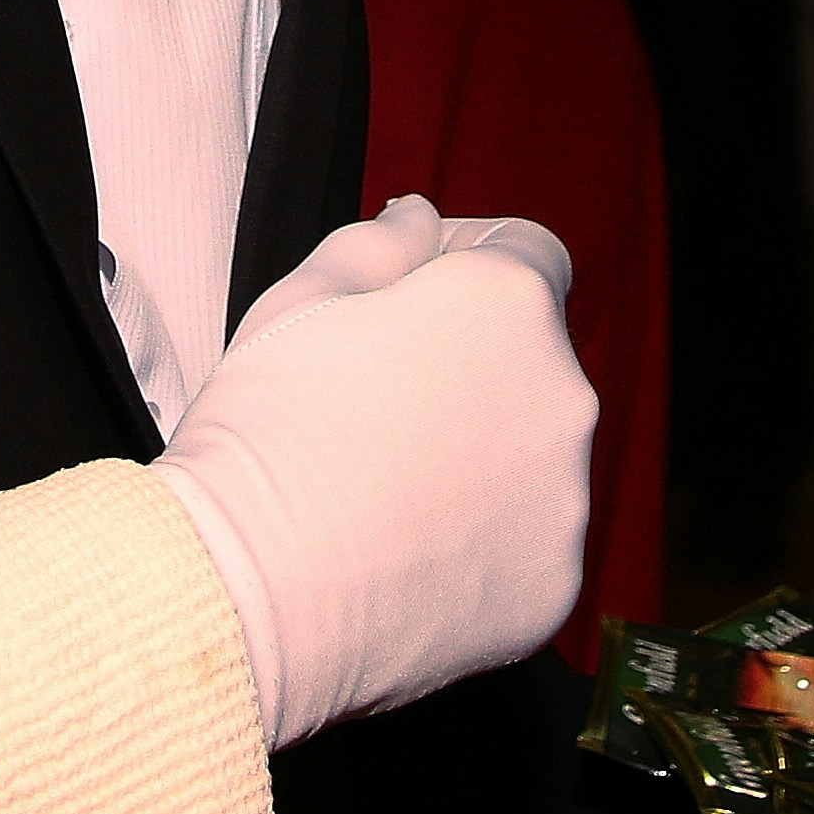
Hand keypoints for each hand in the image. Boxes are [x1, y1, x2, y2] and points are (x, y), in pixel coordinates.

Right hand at [155, 200, 591, 749]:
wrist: (247, 593)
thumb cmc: (264, 436)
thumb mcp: (300, 300)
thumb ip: (377, 245)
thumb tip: (419, 219)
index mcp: (508, 305)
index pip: (525, 251)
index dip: (465, 259)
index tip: (410, 294)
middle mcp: (563, 394)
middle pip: (529, 359)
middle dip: (467, 366)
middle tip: (371, 404)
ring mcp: (566, 499)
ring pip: (529, 456)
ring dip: (477, 457)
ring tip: (378, 490)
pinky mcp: (553, 584)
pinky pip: (525, 545)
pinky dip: (478, 545)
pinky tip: (401, 554)